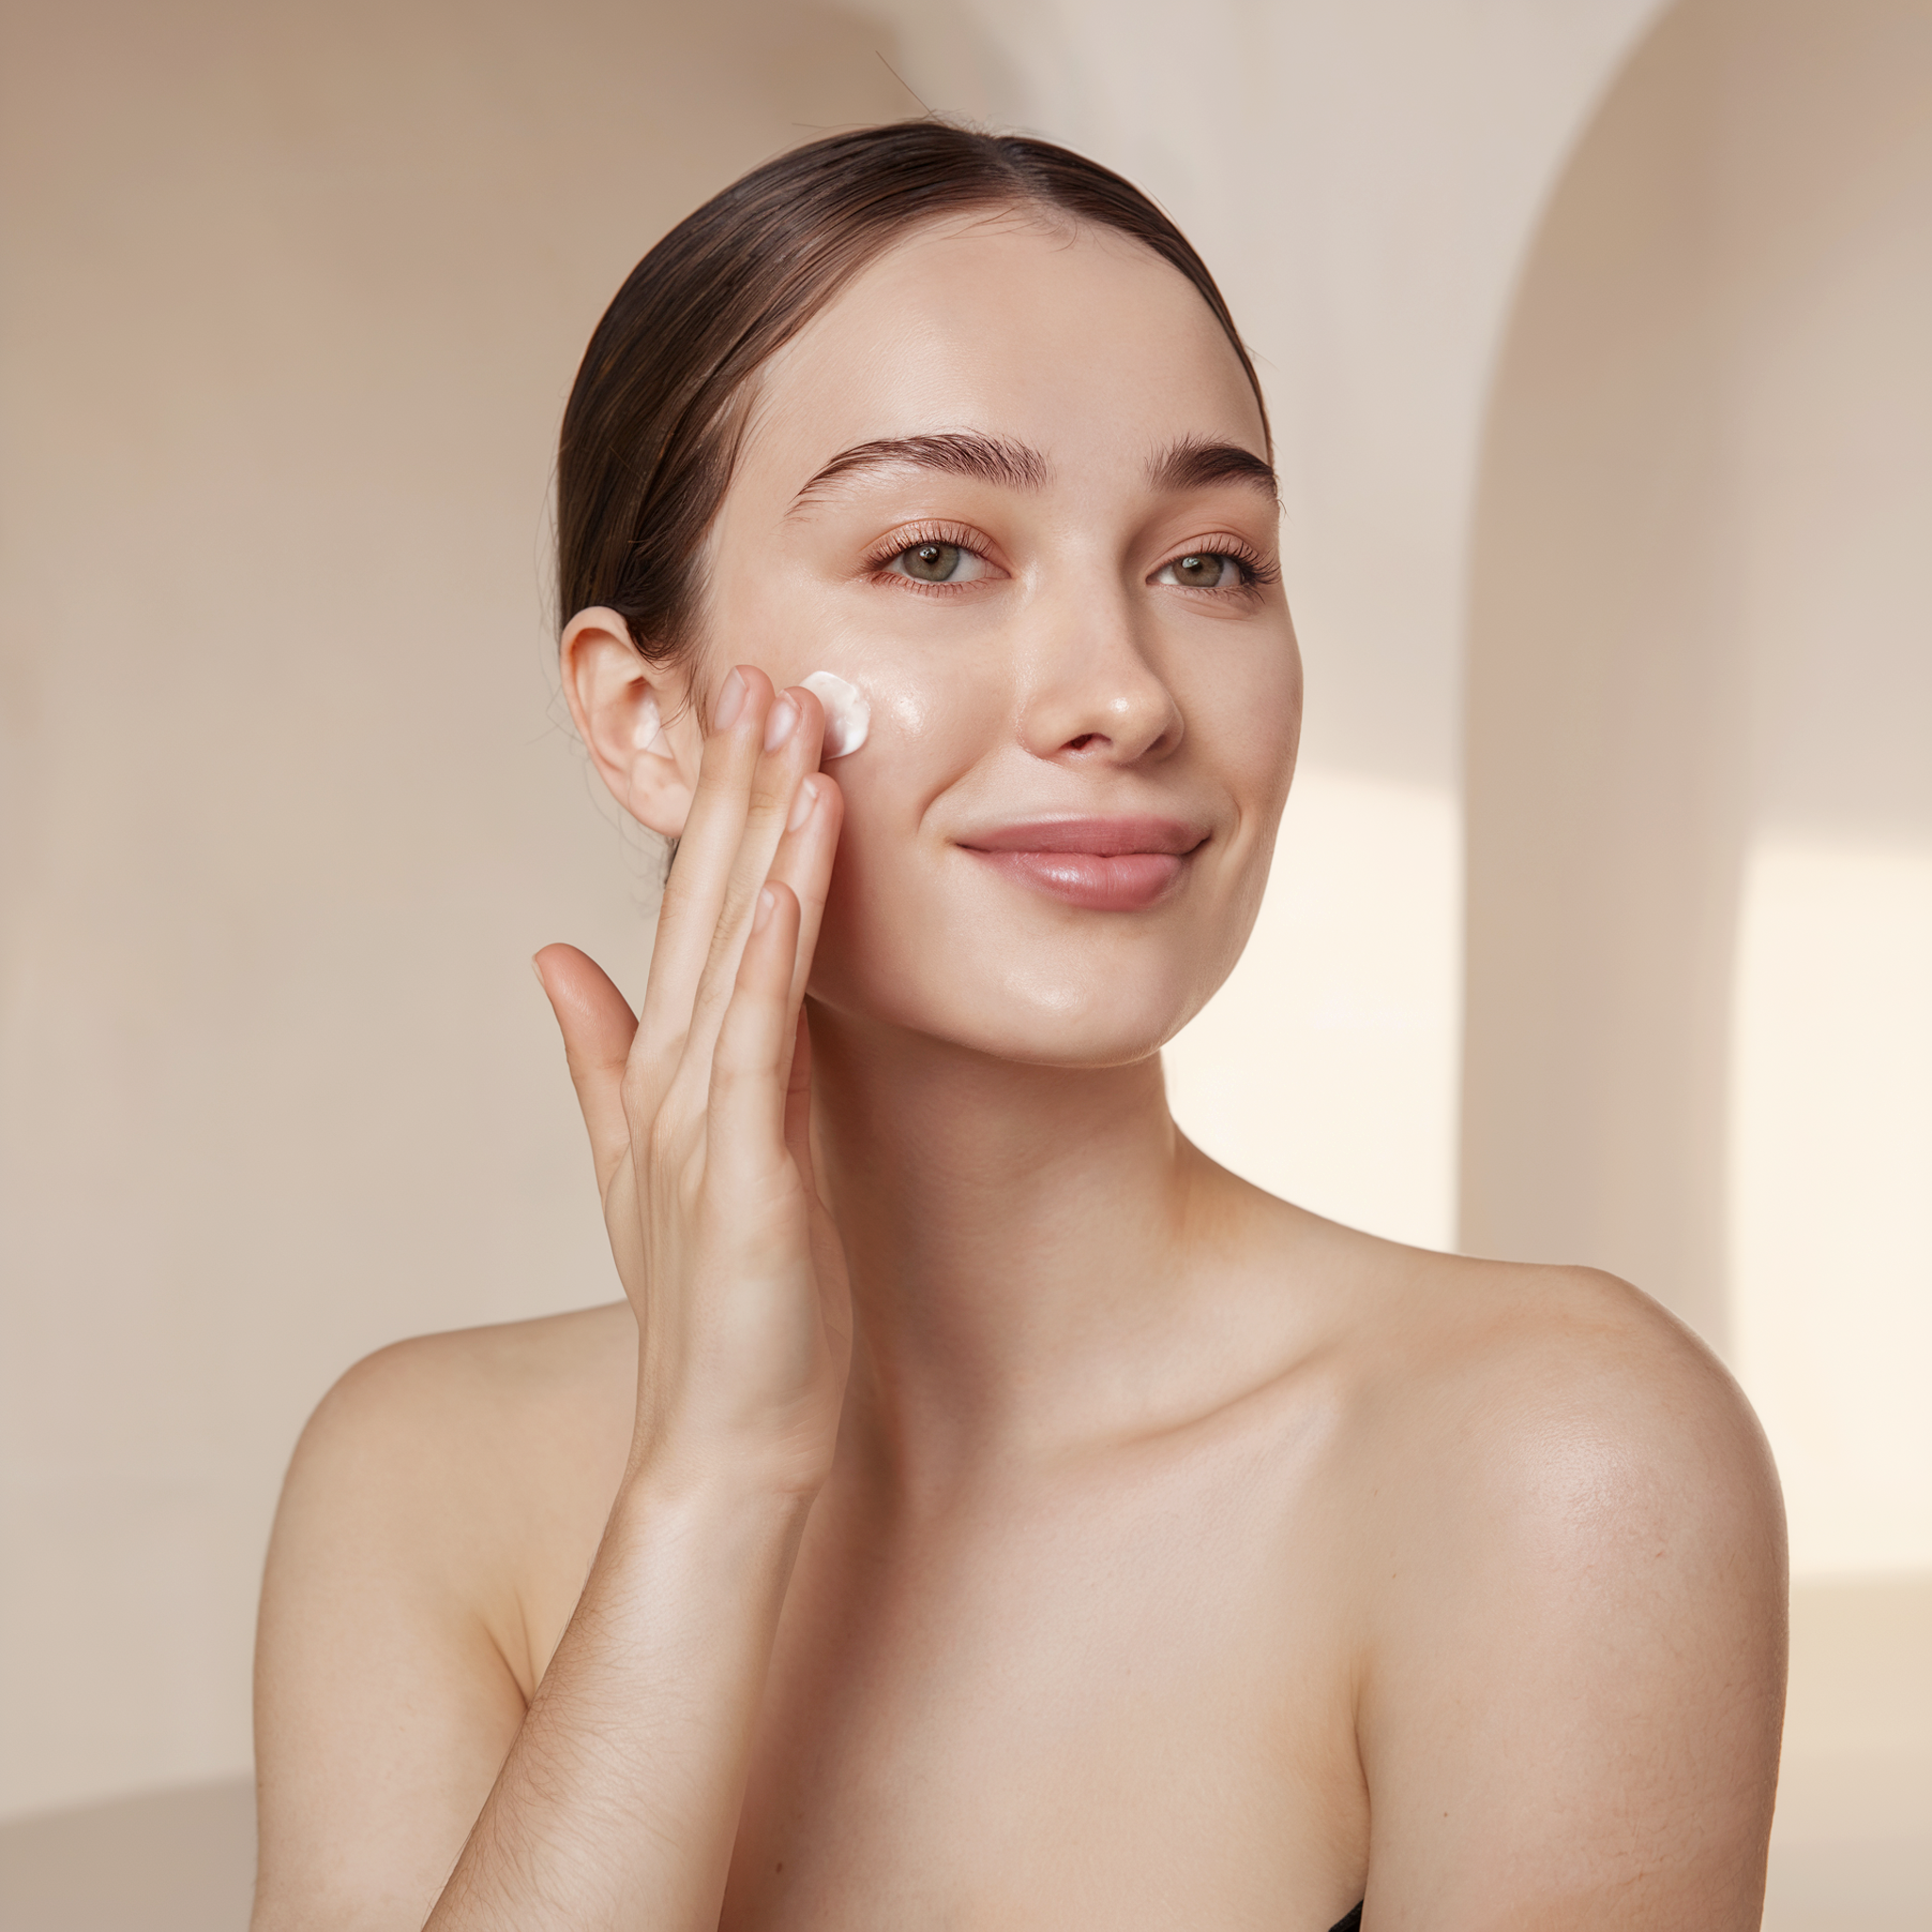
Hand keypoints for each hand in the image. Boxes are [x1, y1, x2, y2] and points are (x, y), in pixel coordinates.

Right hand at [535, 666, 850, 1495]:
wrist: (726, 1441)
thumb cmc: (712, 1304)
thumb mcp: (651, 1158)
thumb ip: (602, 1053)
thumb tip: (554, 954)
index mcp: (670, 1066)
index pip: (696, 912)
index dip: (719, 808)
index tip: (748, 709)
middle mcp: (676, 1076)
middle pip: (708, 905)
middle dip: (734, 786)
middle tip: (761, 668)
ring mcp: (703, 1122)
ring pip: (733, 951)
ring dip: (756, 837)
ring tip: (785, 730)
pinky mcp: (743, 1177)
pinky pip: (757, 1048)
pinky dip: (768, 963)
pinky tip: (788, 878)